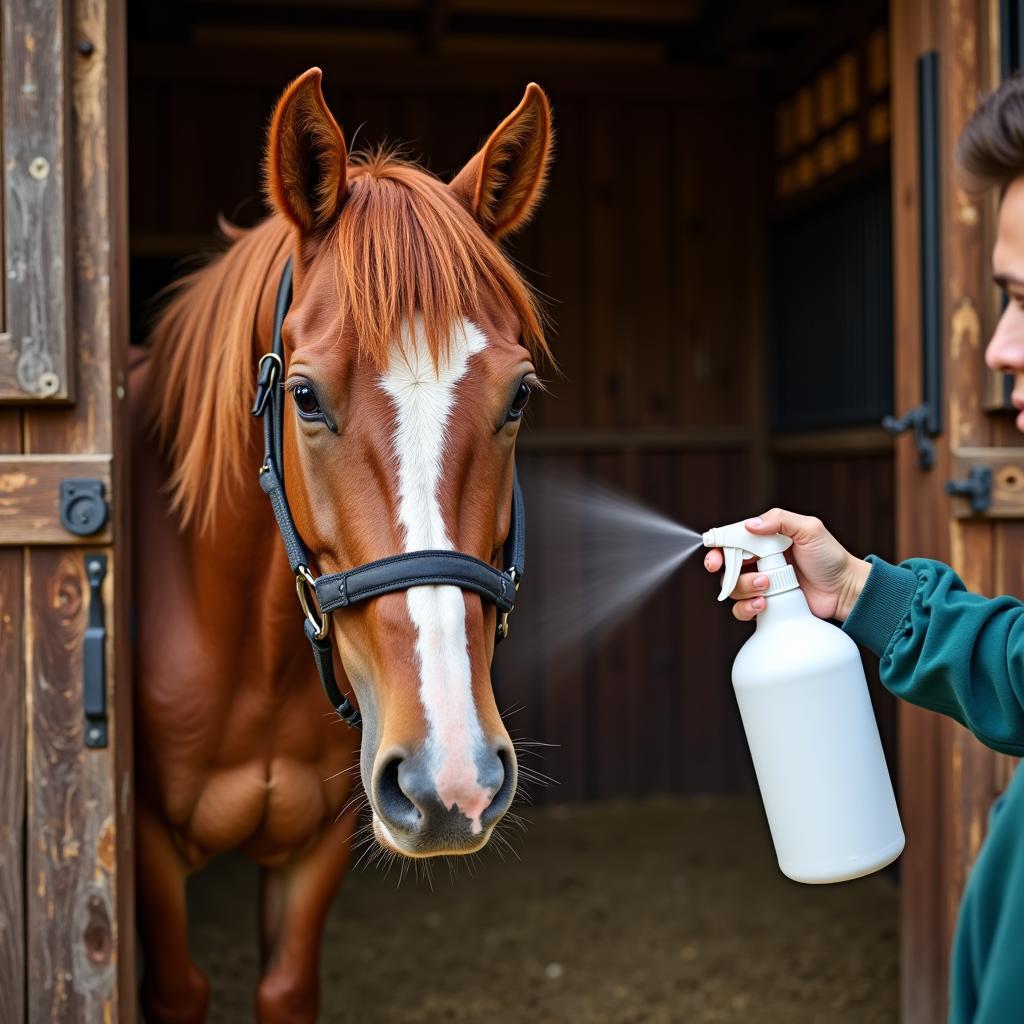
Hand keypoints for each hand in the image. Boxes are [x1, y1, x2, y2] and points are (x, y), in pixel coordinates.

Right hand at [703, 508, 871, 622]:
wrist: (846, 590)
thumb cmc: (830, 558)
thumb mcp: (809, 529)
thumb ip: (780, 520)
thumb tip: (750, 525)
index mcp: (764, 541)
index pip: (731, 541)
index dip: (717, 547)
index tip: (714, 556)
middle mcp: (759, 562)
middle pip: (726, 566)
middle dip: (724, 569)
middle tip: (724, 570)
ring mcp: (761, 585)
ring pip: (734, 588)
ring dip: (744, 587)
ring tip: (768, 585)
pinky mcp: (766, 606)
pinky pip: (742, 609)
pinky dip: (747, 607)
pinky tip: (764, 604)